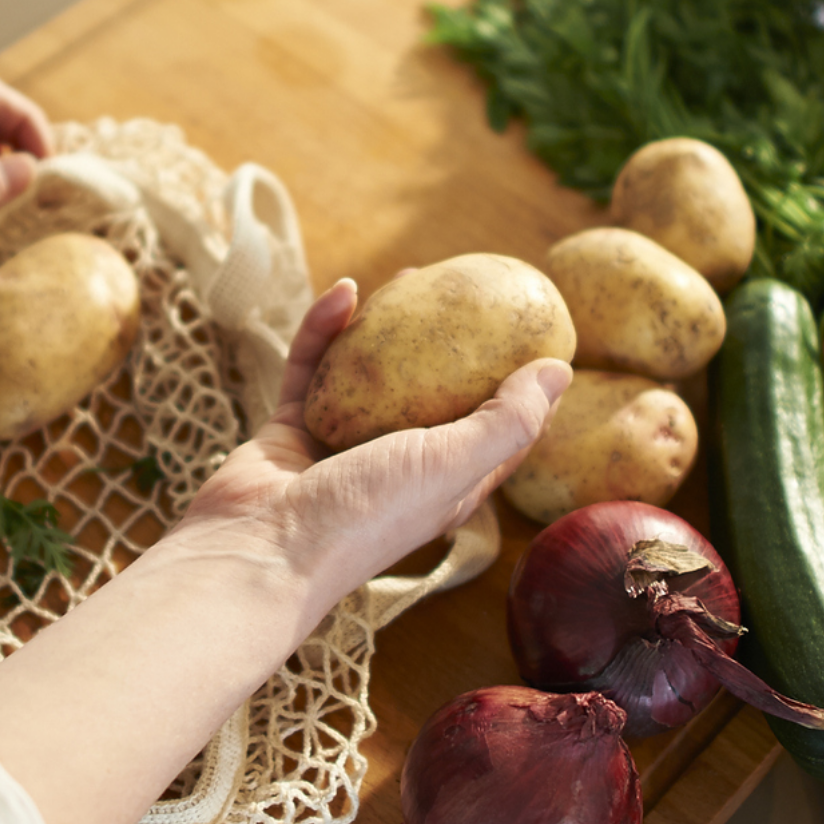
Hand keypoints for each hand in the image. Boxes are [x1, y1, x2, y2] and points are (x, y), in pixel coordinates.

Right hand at [173, 278, 572, 613]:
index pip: (496, 432)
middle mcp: (397, 464)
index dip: (520, 387)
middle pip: (431, 393)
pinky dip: (324, 331)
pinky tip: (342, 289)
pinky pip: (312, 368)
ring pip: (369, 375)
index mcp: (445, 482)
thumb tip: (561, 371)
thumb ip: (508, 420)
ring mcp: (342, 445)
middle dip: (451, 344)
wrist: (262, 548)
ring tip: (408, 276)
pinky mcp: (293, 429)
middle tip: (467, 290)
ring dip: (387, 328)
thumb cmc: (366, 515)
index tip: (536, 334)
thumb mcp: (454, 465)